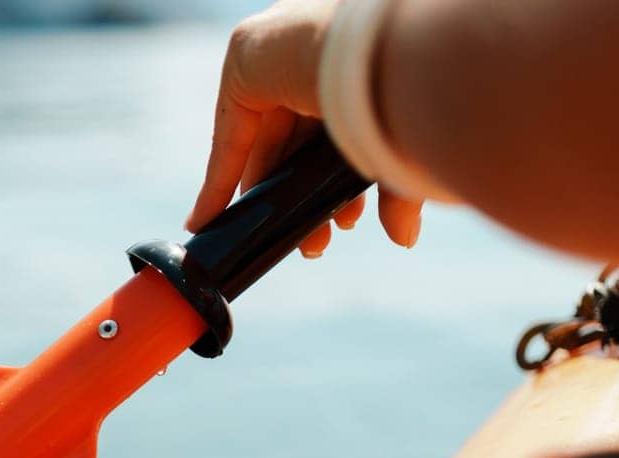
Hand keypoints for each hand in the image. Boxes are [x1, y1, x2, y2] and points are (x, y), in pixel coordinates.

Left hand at [185, 0, 423, 255]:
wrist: (383, 51)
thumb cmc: (411, 87)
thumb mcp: (400, 146)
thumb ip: (398, 189)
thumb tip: (403, 239)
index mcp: (363, 62)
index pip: (338, 132)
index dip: (333, 181)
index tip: (340, 219)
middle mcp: (320, 51)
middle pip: (298, 143)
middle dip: (302, 198)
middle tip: (315, 244)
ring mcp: (281, 55)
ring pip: (267, 144)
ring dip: (269, 199)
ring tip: (286, 241)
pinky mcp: (246, 66)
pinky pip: (229, 137)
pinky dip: (218, 182)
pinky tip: (207, 222)